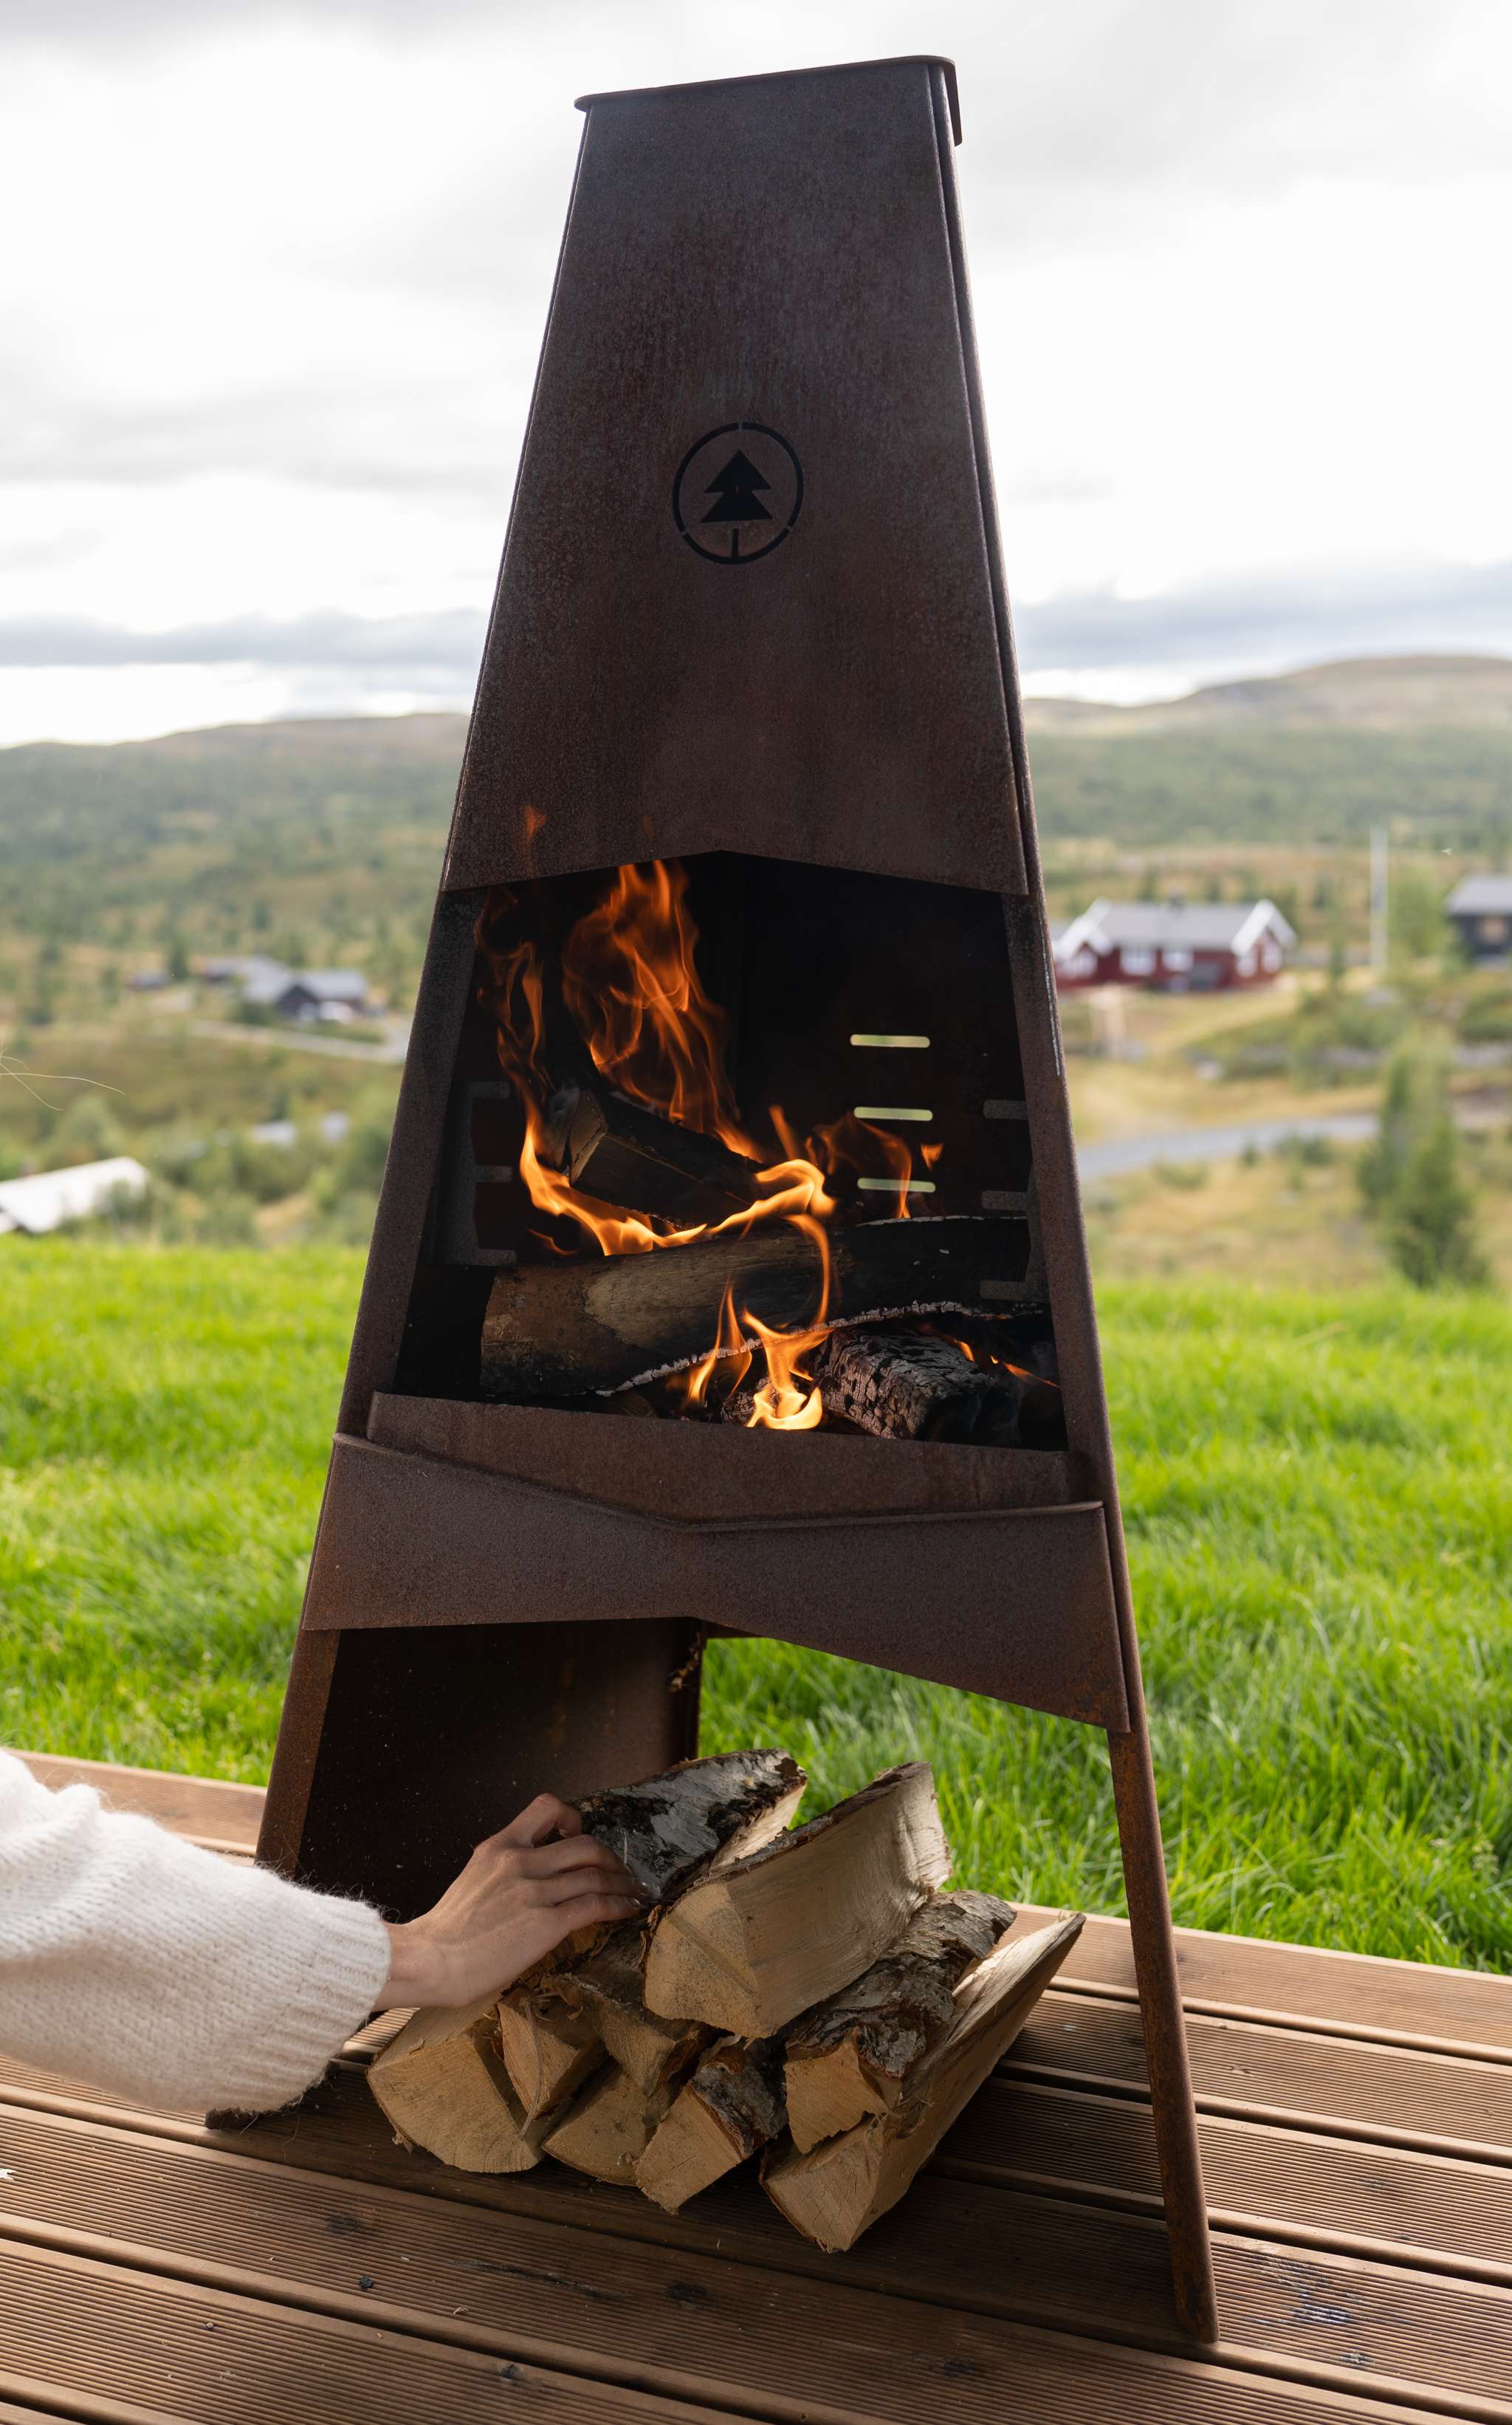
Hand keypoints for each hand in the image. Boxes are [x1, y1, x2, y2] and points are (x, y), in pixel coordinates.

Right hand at [377, 1792, 641, 2009]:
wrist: (429, 1959)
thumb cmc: (446, 1931)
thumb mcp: (473, 1879)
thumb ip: (503, 1870)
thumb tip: (529, 1878)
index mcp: (499, 1846)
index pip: (546, 1807)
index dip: (572, 1817)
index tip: (580, 1833)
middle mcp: (520, 1861)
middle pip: (584, 1843)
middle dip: (609, 1857)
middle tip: (618, 1871)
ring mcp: (534, 1891)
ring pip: (596, 1874)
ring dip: (623, 1883)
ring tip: (633, 1891)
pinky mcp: (547, 1923)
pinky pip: (596, 1904)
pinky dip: (619, 1904)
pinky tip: (628, 1909)